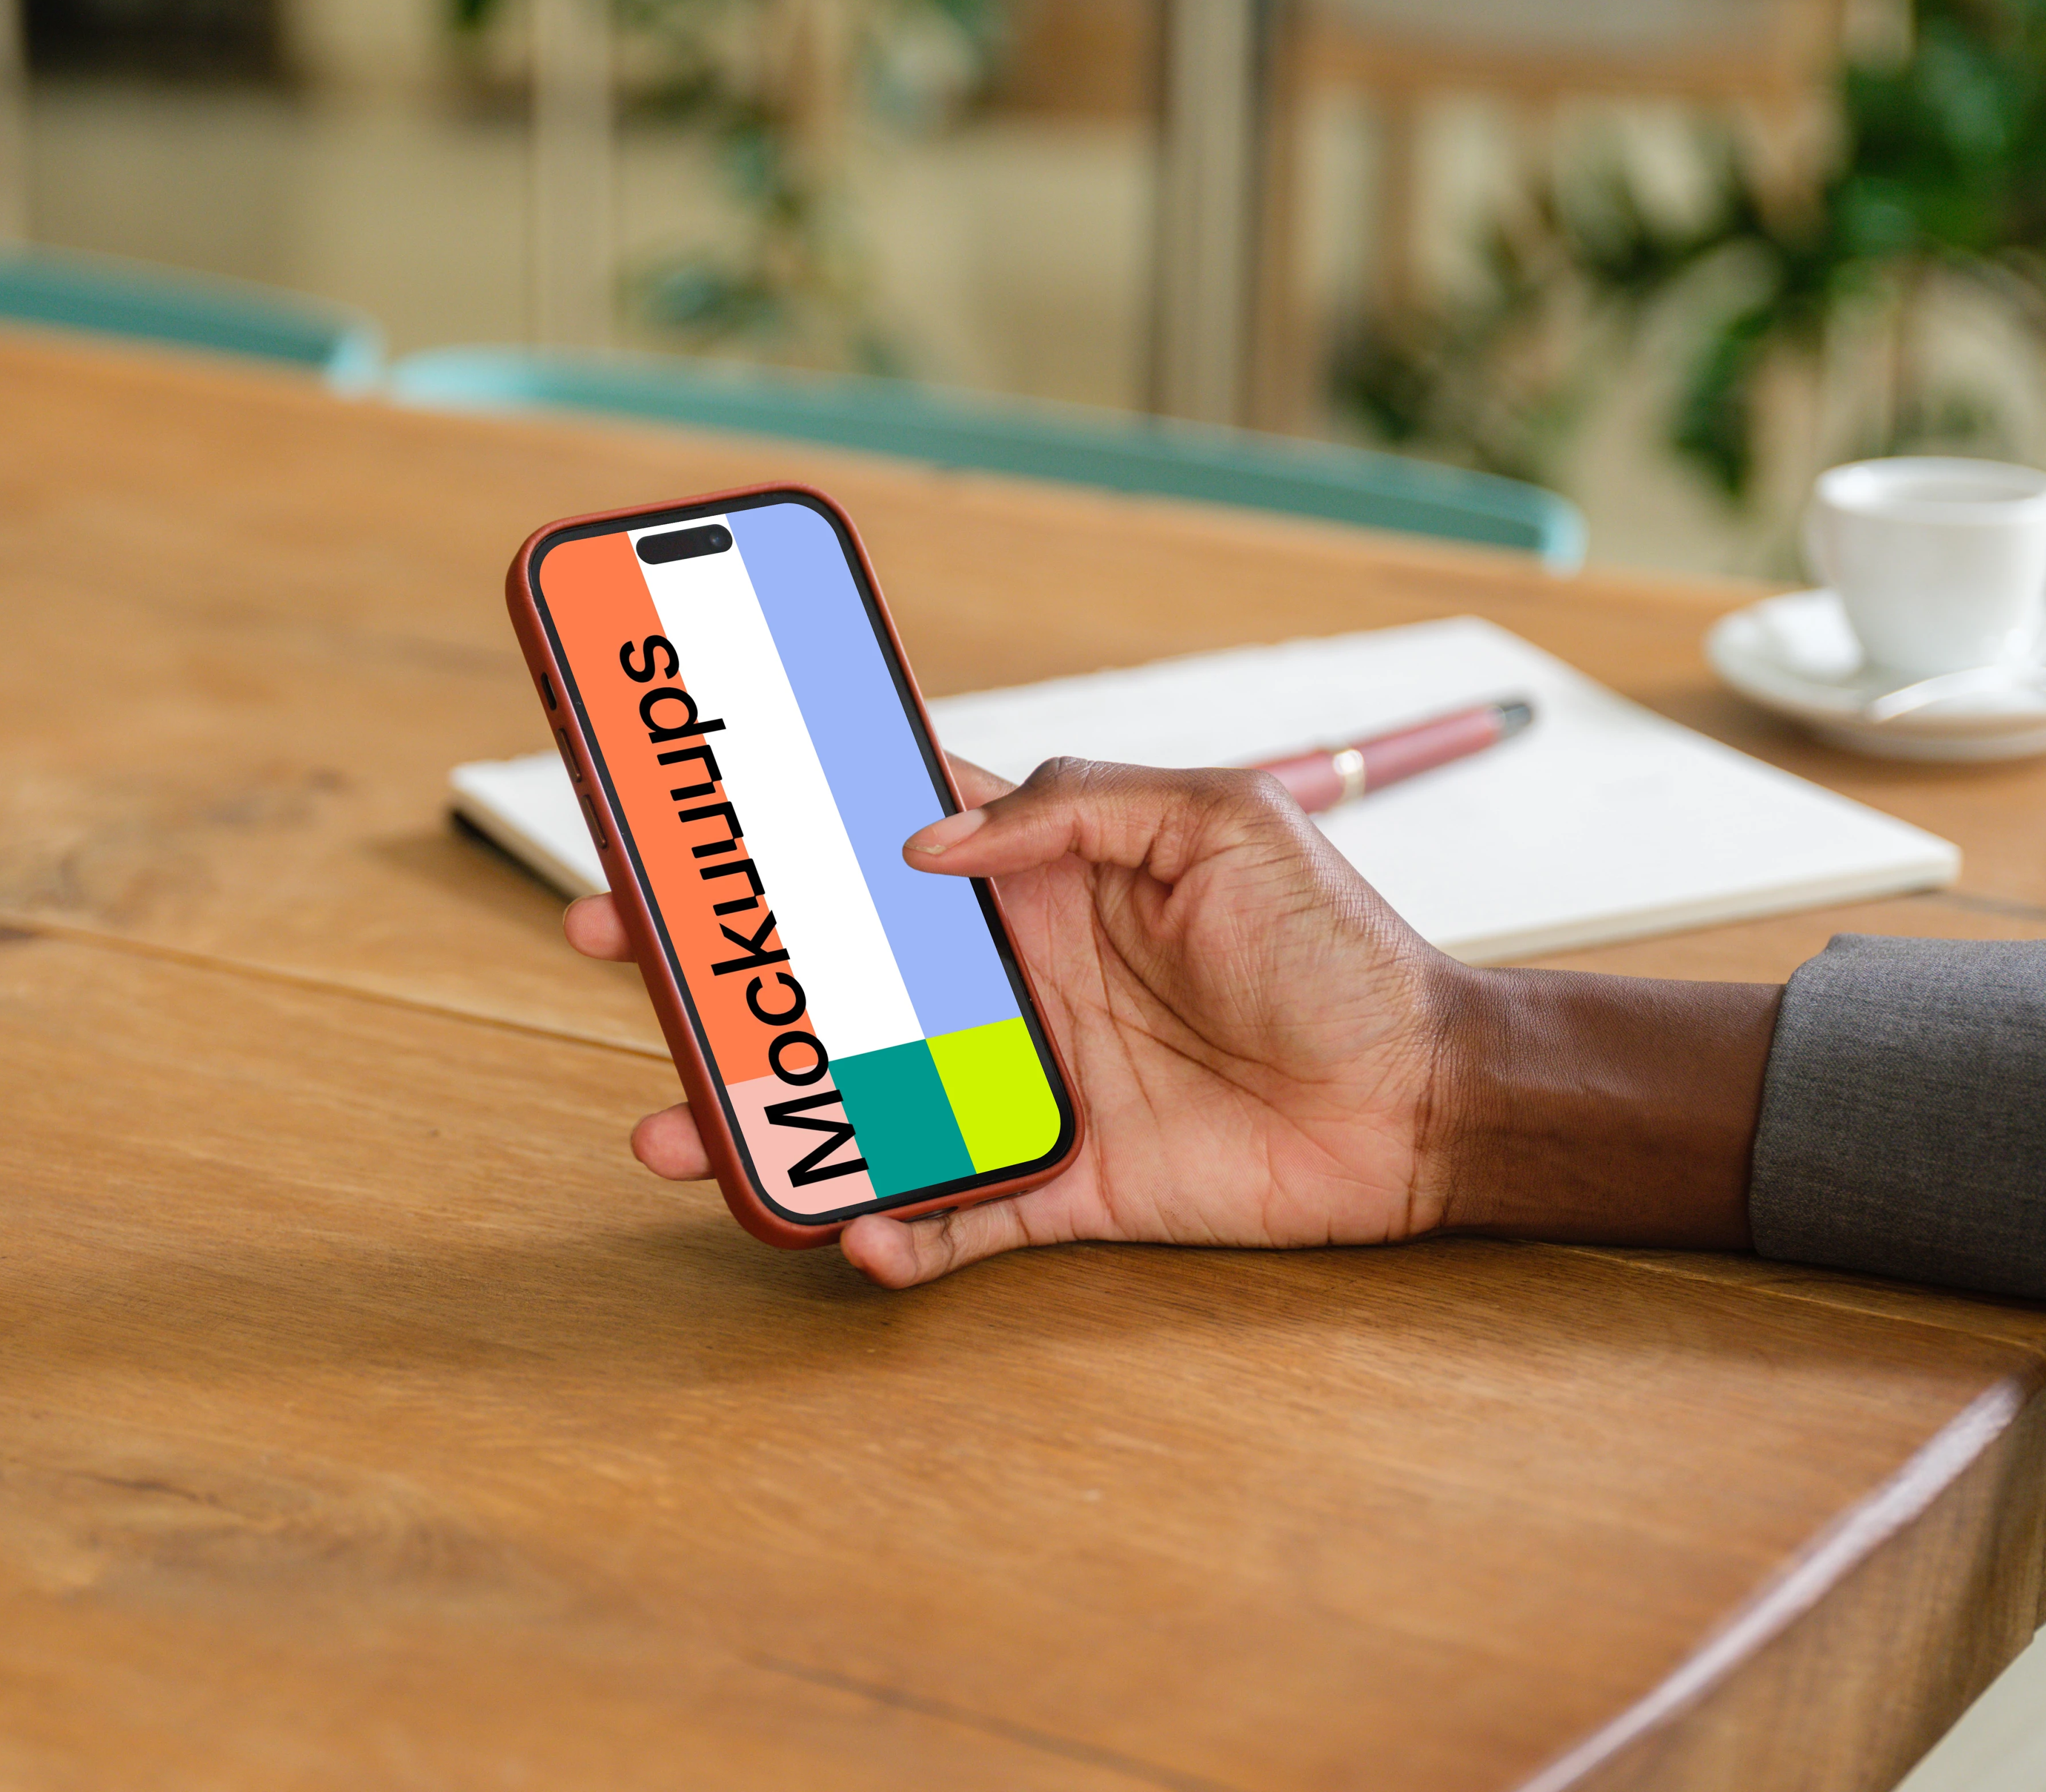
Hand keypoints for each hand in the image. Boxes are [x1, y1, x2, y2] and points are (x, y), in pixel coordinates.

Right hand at [565, 757, 1776, 1286]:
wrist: (1427, 1090)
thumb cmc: (1333, 943)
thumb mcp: (1220, 822)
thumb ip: (1075, 807)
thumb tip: (925, 838)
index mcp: (1035, 880)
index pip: (880, 838)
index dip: (784, 823)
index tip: (684, 807)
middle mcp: (1009, 979)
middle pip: (833, 973)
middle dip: (720, 964)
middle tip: (618, 948)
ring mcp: (1027, 1083)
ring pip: (864, 1102)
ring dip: (769, 1115)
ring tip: (679, 1130)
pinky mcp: (1066, 1182)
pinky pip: (956, 1216)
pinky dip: (899, 1234)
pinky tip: (848, 1236)